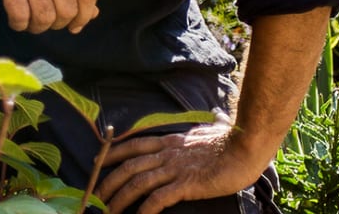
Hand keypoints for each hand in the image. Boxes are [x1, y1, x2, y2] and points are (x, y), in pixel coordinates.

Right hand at [0, 0, 98, 33]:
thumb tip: (93, 13)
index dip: (84, 17)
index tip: (74, 26)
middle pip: (67, 11)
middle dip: (56, 24)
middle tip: (45, 20)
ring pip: (45, 17)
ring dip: (37, 27)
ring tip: (28, 20)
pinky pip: (20, 16)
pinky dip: (18, 24)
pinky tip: (14, 18)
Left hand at [97, 120, 262, 213]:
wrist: (244, 146)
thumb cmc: (228, 142)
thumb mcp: (201, 135)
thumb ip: (190, 138)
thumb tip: (193, 133)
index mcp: (169, 141)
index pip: (133, 145)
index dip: (112, 153)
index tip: (96, 161)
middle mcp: (166, 153)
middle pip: (129, 165)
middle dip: (109, 181)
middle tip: (95, 195)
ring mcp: (175, 168)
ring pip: (138, 182)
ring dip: (120, 198)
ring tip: (108, 212)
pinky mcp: (186, 184)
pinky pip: (159, 198)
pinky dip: (145, 209)